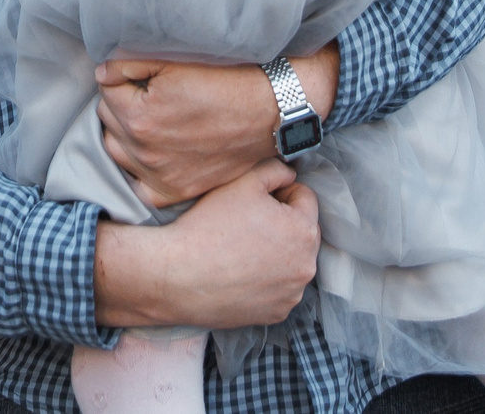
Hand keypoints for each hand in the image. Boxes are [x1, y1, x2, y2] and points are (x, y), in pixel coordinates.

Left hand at [94, 47, 338, 208]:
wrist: (266, 111)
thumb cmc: (224, 80)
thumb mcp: (174, 60)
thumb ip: (127, 63)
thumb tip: (101, 73)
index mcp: (138, 116)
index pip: (105, 88)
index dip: (124, 76)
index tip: (146, 75)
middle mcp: (143, 151)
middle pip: (108, 119)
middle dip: (123, 104)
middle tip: (152, 95)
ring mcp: (158, 176)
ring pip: (116, 151)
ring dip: (126, 135)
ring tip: (154, 120)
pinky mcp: (175, 191)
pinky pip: (138, 186)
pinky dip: (140, 170)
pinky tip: (155, 152)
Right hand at [96, 160, 318, 329]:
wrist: (178, 276)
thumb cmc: (210, 227)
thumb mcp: (243, 182)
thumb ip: (275, 170)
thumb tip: (290, 175)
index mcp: (304, 231)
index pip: (304, 197)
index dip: (279, 191)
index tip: (253, 200)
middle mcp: (306, 266)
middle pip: (301, 232)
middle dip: (281, 223)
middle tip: (246, 223)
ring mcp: (292, 295)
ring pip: (291, 262)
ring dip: (276, 253)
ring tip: (241, 249)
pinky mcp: (276, 314)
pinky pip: (279, 289)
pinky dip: (266, 281)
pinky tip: (240, 274)